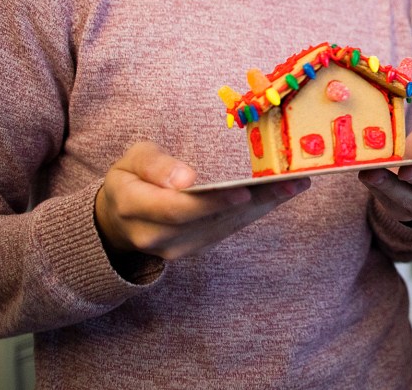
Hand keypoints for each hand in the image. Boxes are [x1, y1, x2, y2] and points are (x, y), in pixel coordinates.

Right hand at [95, 142, 308, 260]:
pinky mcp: (194, 249)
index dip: (212, 202)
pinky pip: (227, 231)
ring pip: (224, 228)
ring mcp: (177, 248)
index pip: (177, 209)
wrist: (117, 220)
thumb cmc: (129, 180)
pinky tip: (278, 196)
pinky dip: (254, 213)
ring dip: (262, 207)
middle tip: (290, 183)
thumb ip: (155, 166)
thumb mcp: (131, 161)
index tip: (244, 191)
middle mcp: (156, 236)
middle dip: (253, 202)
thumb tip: (185, 180)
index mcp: (134, 207)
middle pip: (210, 220)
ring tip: (295, 186)